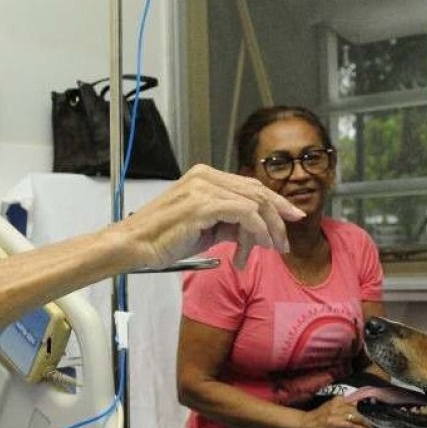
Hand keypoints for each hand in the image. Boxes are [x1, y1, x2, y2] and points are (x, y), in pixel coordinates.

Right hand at [119, 164, 304, 269]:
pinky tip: (249, 251)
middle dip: (279, 216)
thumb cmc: (164, 239)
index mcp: (205, 176)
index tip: (292, 218)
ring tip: (267, 251)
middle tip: (286, 242)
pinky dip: (254, 233)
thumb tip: (258, 231)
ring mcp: (204, 187)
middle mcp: (206, 176)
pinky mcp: (203, 203)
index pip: (250, 185)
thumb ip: (231, 224)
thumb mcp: (207, 229)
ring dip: (267, 230)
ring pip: (255, 204)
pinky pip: (244, 215)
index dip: (275, 202)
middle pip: (257, 191)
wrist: (135, 246)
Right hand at [298, 395, 369, 427]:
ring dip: (366, 424)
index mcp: (337, 399)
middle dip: (367, 418)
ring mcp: (335, 413)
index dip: (366, 408)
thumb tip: (356, 407)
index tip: (374, 411)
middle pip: (358, 410)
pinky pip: (351, 426)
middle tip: (373, 424)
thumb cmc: (317, 419)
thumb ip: (342, 408)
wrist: (303, 424)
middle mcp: (337, 404)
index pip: (356, 402)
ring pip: (356, 417)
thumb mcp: (330, 409)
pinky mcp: (334, 423)